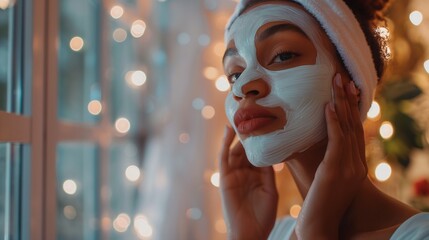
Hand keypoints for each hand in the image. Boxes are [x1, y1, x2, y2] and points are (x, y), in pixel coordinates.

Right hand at [220, 126, 278, 239]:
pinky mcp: (225, 178)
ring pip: (235, 149)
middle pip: (246, 147)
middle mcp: (244, 172)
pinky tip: (229, 130)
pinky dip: (225, 143)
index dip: (262, 137)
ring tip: (242, 115)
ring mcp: (234, 174)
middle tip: (255, 112)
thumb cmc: (262, 216)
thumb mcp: (270, 190)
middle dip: (249, 131)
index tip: (268, 120)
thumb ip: (269, 171)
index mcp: (257, 174)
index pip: (258, 151)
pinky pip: (224, 157)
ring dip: (238, 133)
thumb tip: (273, 151)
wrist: (250, 233)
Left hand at [295, 74, 367, 238]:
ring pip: (347, 128)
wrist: (320, 225)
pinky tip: (328, 106)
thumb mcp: (324, 177)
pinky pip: (336, 141)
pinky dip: (333, 122)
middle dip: (348, 99)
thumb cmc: (319, 202)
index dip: (352, 109)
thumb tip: (304, 139)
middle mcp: (356, 165)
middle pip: (353, 125)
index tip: (348, 89)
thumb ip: (321, 158)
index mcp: (355, 165)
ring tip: (336, 82)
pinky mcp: (335, 171)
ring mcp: (348, 168)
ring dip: (341, 103)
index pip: (355, 131)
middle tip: (343, 77)